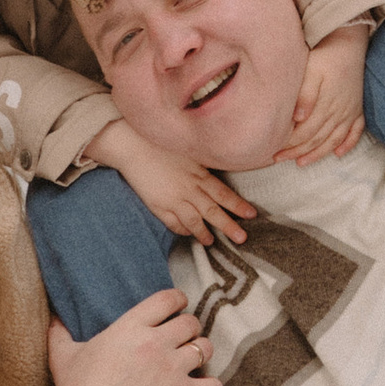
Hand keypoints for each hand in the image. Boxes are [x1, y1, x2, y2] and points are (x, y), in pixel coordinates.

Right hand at [45, 293, 210, 385]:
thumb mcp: (63, 357)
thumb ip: (59, 332)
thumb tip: (52, 316)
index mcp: (129, 328)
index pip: (168, 299)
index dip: (177, 300)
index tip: (178, 306)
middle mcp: (154, 344)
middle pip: (191, 322)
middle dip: (190, 328)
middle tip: (184, 338)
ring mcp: (171, 369)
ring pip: (205, 348)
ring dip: (202, 352)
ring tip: (194, 359)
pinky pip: (213, 384)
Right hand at [81, 115, 254, 246]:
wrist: (132, 145)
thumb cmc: (161, 143)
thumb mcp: (188, 152)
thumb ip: (202, 166)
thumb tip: (216, 176)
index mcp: (199, 174)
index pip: (224, 194)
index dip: (238, 206)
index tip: (252, 215)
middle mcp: (189, 189)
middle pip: (213, 211)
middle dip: (229, 226)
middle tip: (242, 238)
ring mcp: (173, 199)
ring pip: (194, 221)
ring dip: (204, 233)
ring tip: (211, 242)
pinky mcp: (157, 205)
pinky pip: (173, 223)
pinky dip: (181, 230)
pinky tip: (187, 233)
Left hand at [277, 25, 368, 164]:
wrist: (350, 44)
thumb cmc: (326, 56)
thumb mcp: (312, 71)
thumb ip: (305, 95)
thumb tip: (298, 119)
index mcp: (326, 104)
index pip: (305, 132)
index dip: (290, 144)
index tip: (275, 150)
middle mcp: (339, 112)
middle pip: (316, 139)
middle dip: (297, 151)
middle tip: (279, 159)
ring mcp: (350, 112)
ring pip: (333, 140)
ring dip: (318, 153)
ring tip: (302, 162)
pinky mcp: (358, 108)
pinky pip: (356, 132)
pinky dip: (348, 144)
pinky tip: (339, 154)